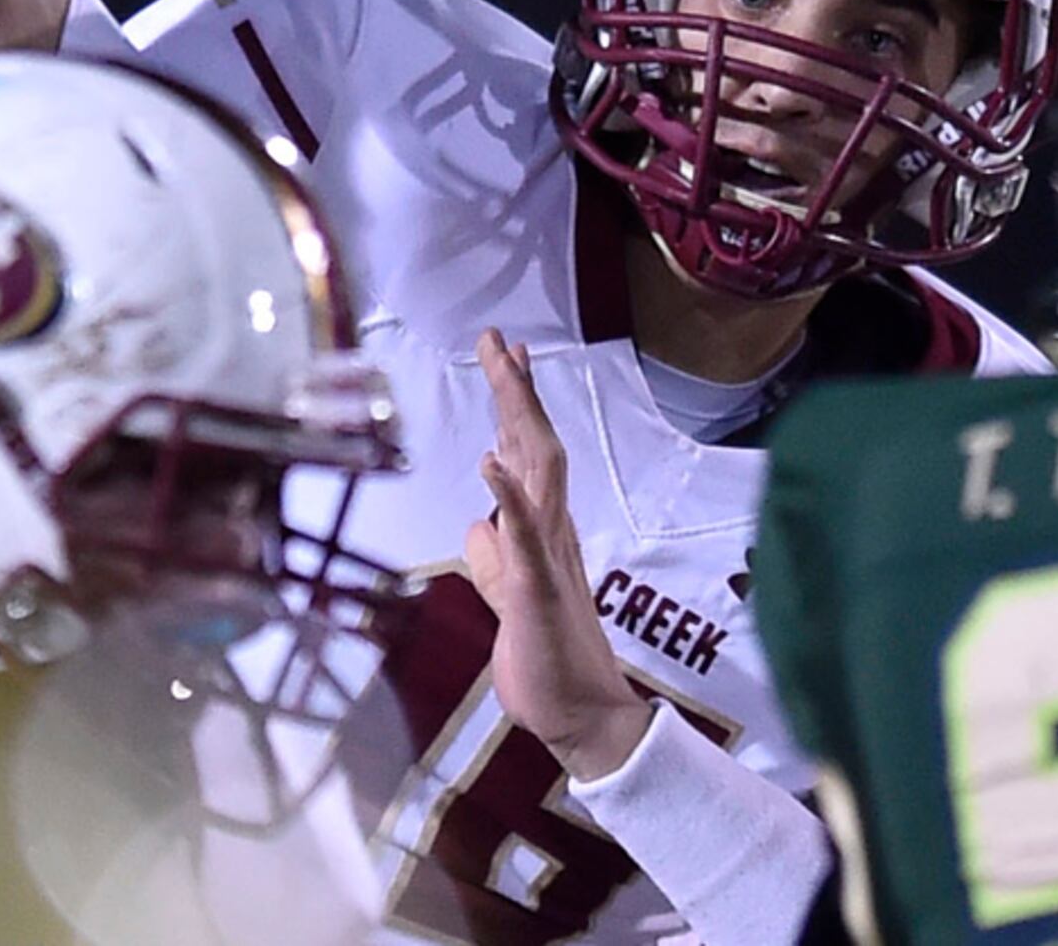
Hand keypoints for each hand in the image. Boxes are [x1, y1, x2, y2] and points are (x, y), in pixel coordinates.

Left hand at [461, 330, 651, 783]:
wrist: (581, 718)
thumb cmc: (544, 660)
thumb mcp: (504, 599)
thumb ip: (492, 558)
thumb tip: (477, 520)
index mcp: (543, 532)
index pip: (529, 454)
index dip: (517, 404)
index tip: (508, 355)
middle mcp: (552, 532)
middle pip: (536, 446)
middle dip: (516, 390)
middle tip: (500, 339)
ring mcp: (548, 558)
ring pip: (537, 473)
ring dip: (519, 420)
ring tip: (504, 371)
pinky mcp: (538, 591)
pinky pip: (524, 536)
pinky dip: (508, 496)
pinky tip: (489, 462)